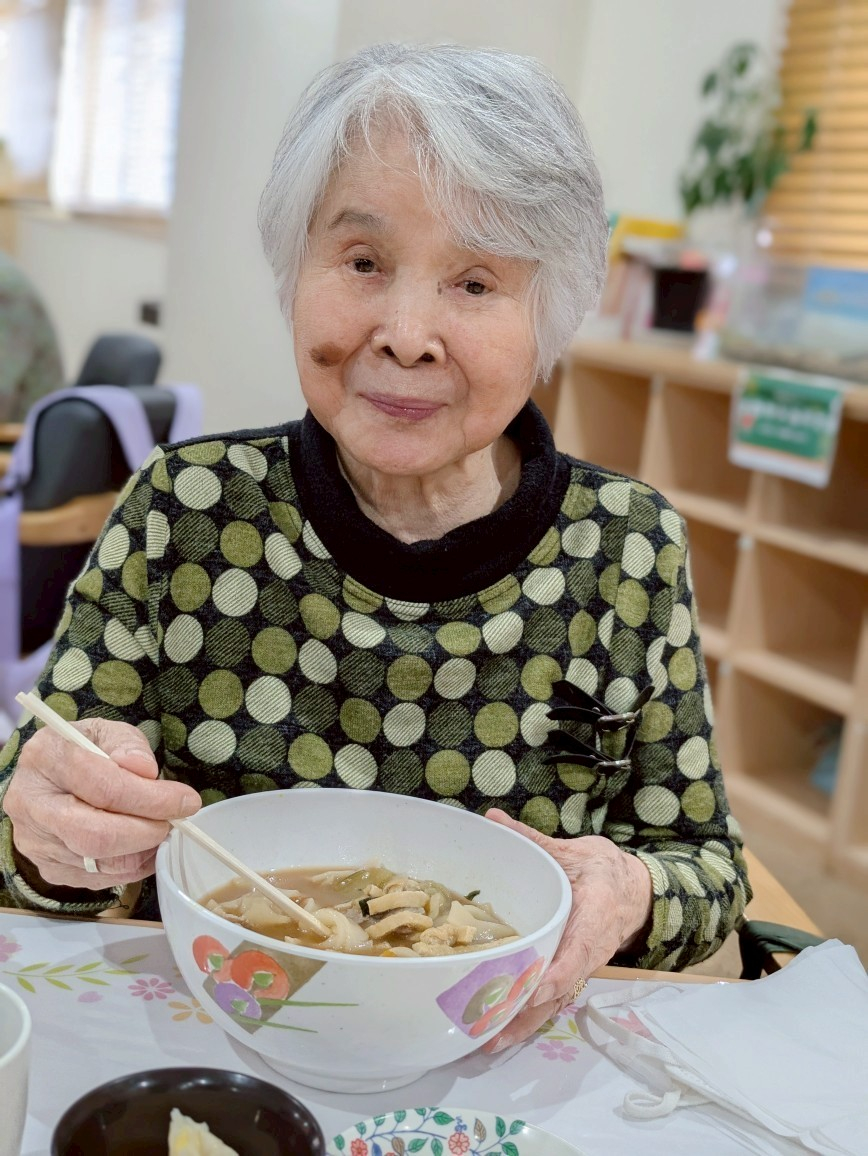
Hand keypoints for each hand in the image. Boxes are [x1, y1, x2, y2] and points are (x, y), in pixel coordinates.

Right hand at [5, 717, 200, 890]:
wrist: (49, 777)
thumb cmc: (84, 751)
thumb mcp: (107, 733)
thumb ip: (128, 745)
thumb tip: (145, 771)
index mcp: (45, 757)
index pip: (103, 787)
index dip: (151, 798)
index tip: (185, 801)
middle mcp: (31, 803)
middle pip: (95, 835)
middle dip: (146, 832)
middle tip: (173, 823)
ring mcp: (35, 841)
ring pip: (97, 862)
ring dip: (142, 852)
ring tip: (162, 832)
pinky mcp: (47, 867)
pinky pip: (96, 879)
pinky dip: (130, 867)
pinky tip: (145, 848)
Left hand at [482, 809, 652, 1052]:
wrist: (635, 890)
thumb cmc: (603, 870)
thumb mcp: (572, 851)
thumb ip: (531, 839)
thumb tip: (493, 819)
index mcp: (595, 915)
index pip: (578, 950)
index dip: (557, 972)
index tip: (533, 989)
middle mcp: (591, 948)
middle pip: (560, 988)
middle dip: (528, 1012)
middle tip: (490, 1031)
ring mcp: (582, 964)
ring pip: (555, 1000)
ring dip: (525, 1022)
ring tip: (487, 1039)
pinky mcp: (572, 971)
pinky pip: (553, 997)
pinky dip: (529, 1014)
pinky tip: (500, 1027)